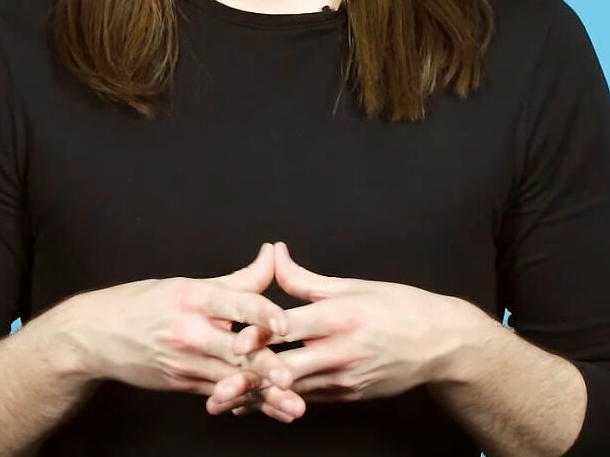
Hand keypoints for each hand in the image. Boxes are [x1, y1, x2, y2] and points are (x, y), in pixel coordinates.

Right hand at [51, 243, 291, 397]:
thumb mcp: (188, 284)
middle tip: (291, 377)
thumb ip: (237, 278)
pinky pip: (219, 393)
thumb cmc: (146, 303)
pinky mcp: (182, 384)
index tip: (283, 324)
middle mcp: (189, 331)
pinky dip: (245, 401)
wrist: (97, 336)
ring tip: (292, 405)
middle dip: (264, 366)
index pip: (233, 302)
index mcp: (193, 297)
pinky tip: (269, 410)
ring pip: (231, 379)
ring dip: (264, 394)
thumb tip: (272, 255)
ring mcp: (184, 362)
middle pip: (233, 348)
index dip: (261, 312)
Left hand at [207, 241, 468, 418]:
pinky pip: (309, 399)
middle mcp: (341, 351)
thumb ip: (305, 279)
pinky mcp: (349, 395)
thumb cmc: (397, 305)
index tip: (232, 341)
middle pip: (287, 369)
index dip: (259, 335)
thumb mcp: (352, 285)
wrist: (440, 343)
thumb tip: (273, 253)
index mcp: (340, 317)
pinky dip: (281, 401)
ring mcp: (345, 378)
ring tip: (224, 401)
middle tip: (217, 385)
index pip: (292, 328)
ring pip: (294, 391)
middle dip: (251, 379)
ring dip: (259, 396)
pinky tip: (255, 404)